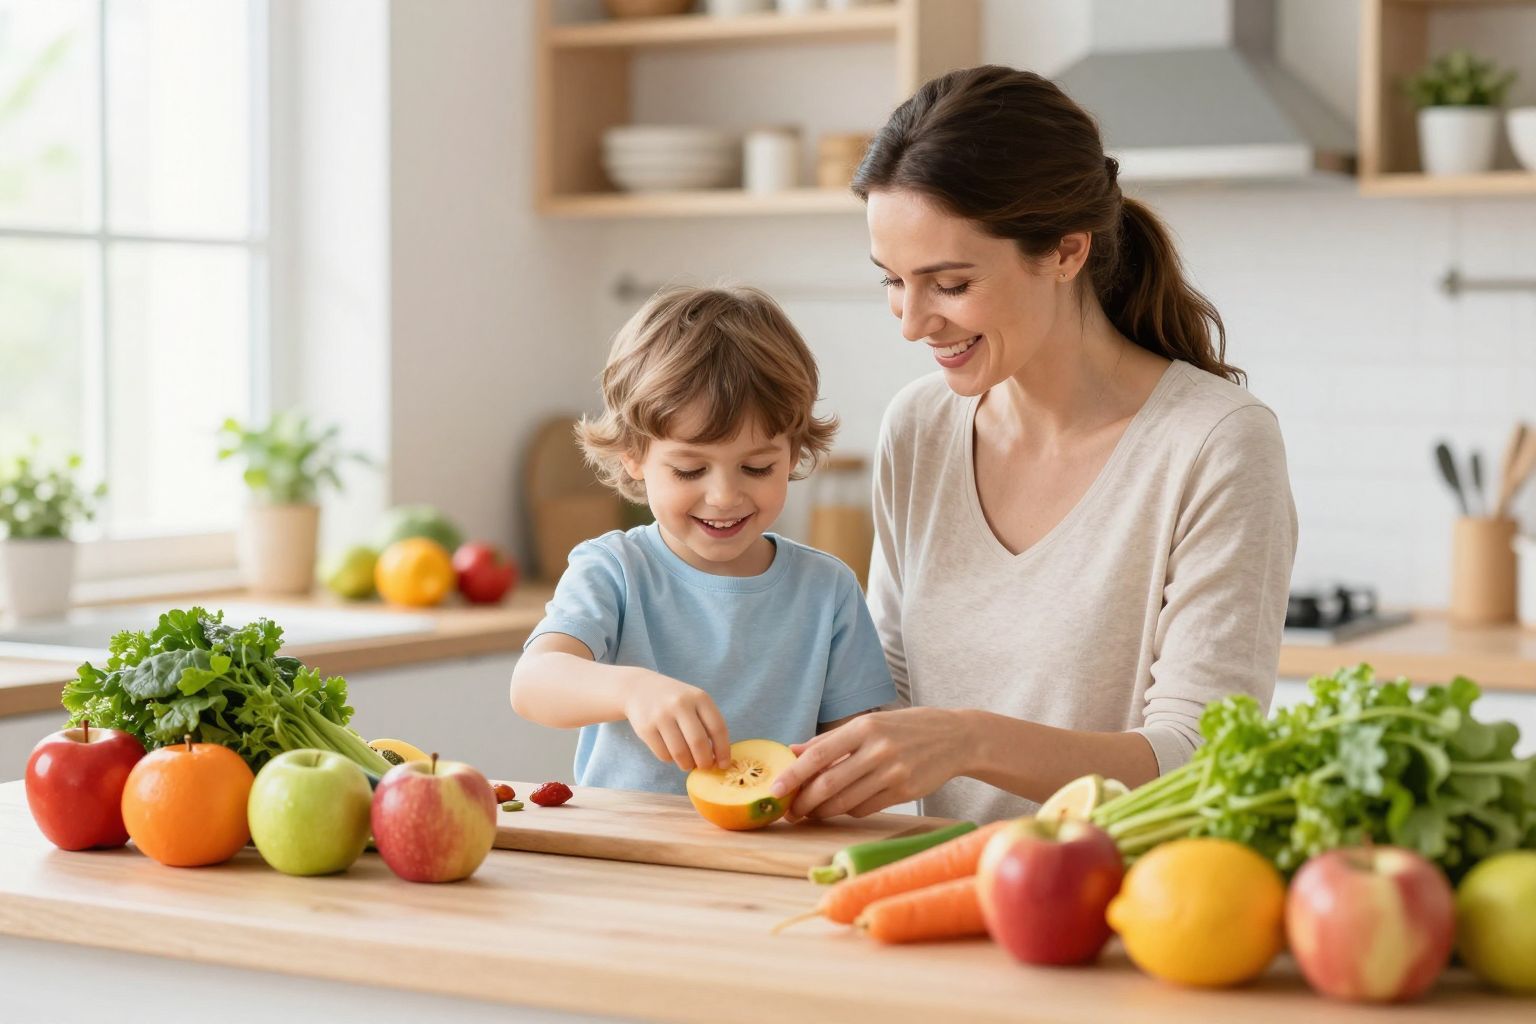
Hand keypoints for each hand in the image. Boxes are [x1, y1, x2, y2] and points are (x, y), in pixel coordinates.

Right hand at [622, 670, 730, 770]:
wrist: (639, 688)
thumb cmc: (675, 700)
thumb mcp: (695, 701)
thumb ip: (707, 723)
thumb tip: (718, 758)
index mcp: (699, 697)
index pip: (718, 728)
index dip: (723, 750)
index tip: (723, 765)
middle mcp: (680, 704)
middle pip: (698, 743)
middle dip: (704, 762)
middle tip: (704, 767)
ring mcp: (661, 716)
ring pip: (680, 752)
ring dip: (687, 764)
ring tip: (688, 763)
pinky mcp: (645, 728)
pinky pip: (663, 754)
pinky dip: (671, 759)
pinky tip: (671, 753)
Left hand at [769, 707, 967, 819]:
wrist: (956, 738)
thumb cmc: (906, 728)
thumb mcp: (870, 723)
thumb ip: (830, 739)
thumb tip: (792, 751)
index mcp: (864, 727)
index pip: (818, 754)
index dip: (793, 775)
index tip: (774, 790)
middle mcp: (878, 749)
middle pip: (828, 783)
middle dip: (803, 801)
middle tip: (790, 810)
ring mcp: (893, 773)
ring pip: (845, 801)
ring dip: (822, 811)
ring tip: (811, 812)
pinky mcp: (905, 793)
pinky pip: (864, 808)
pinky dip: (848, 810)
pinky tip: (844, 806)